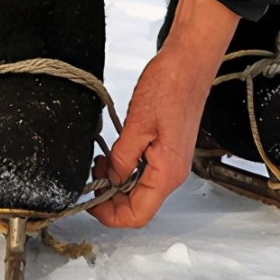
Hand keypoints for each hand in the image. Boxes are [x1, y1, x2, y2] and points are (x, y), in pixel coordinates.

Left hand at [89, 0, 239, 227]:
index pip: (137, 215)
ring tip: (101, 162)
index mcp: (167, 173)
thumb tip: (110, 182)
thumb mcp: (136, 125)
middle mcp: (172, 173)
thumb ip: (122, 159)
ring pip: (139, 190)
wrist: (189, 64)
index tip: (90, 200)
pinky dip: (125, 169)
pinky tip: (114, 154)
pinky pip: (144, 173)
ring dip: (116, 182)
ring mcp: (171, 163)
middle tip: (93, 175)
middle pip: (138, 206)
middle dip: (110, 197)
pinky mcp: (167, 152)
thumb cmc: (170, 86)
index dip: (110, 215)